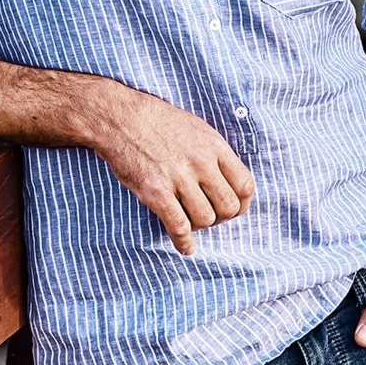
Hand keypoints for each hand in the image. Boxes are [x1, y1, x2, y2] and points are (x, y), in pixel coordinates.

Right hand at [91, 85, 254, 252]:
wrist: (120, 118)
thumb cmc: (158, 123)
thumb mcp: (196, 129)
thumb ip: (215, 154)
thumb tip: (229, 183)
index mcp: (214, 146)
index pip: (245, 186)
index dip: (242, 203)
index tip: (233, 208)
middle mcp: (200, 162)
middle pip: (228, 207)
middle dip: (221, 217)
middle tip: (209, 214)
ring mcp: (178, 178)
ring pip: (205, 220)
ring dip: (199, 225)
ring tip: (190, 220)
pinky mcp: (156, 193)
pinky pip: (179, 227)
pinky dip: (183, 242)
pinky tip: (185, 246)